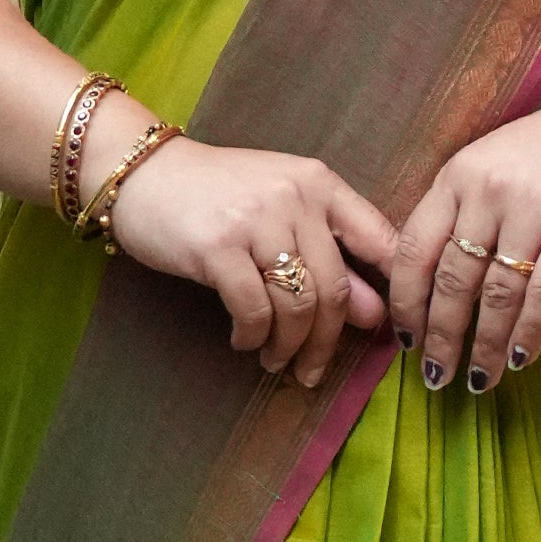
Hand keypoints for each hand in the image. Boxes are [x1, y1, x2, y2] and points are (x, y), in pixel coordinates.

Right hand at [102, 129, 398, 390]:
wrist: (143, 173)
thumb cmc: (217, 196)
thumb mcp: (280, 213)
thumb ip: (328, 256)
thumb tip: (375, 314)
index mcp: (320, 183)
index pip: (380, 240)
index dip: (397, 291)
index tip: (394, 333)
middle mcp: (295, 197)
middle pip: (335, 288)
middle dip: (327, 341)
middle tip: (312, 368)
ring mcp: (256, 220)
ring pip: (297, 305)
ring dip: (289, 345)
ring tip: (276, 359)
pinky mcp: (217, 247)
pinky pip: (254, 310)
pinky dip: (253, 336)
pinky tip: (245, 340)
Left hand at [390, 88, 540, 393]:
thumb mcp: (490, 165)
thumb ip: (459, 213)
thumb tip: (431, 287)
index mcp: (457, 175)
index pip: (415, 249)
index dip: (406, 302)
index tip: (407, 340)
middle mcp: (489, 191)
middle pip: (454, 280)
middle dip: (442, 337)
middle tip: (437, 377)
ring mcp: (535, 208)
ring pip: (498, 294)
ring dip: (487, 346)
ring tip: (480, 379)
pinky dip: (530, 332)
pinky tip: (521, 360)